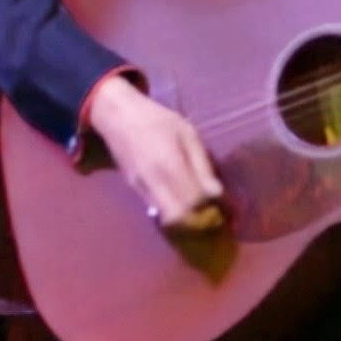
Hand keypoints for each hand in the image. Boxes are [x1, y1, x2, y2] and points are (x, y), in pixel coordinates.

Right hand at [84, 73, 223, 234]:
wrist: (118, 117)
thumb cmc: (157, 120)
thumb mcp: (187, 133)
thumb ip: (202, 164)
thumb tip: (217, 193)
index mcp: (169, 164)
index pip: (194, 201)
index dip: (210, 207)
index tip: (222, 204)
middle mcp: (153, 181)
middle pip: (178, 218)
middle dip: (197, 222)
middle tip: (212, 215)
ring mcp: (141, 188)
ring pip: (166, 218)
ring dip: (185, 219)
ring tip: (200, 210)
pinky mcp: (135, 190)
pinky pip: (157, 210)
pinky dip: (172, 211)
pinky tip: (182, 202)